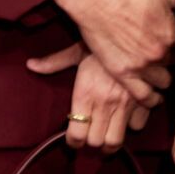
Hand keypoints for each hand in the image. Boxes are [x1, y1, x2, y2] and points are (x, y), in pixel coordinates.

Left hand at [30, 42, 167, 151]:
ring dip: (109, 141)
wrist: (135, 31)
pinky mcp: (144, 102)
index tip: (73, 140)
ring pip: (115, 141)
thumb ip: (54, 62)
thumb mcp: (77, 50)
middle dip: (90, 142)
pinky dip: (133, 125)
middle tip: (89, 135)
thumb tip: (30, 65)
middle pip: (95, 142)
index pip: (77, 134)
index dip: (73, 141)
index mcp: (86, 93)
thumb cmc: (103, 40)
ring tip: (106, 135)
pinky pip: (137, 126)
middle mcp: (105, 103)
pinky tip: (128, 117)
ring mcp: (126, 105)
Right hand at [53, 0, 174, 103]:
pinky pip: (144, 97)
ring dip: (164, 75)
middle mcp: (160, 53)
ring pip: (165, 82)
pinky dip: (151, 99)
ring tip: (160, 68)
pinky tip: (154, 96)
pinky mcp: (123, 74)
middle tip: (167, 51)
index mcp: (172, 32)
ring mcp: (141, 66)